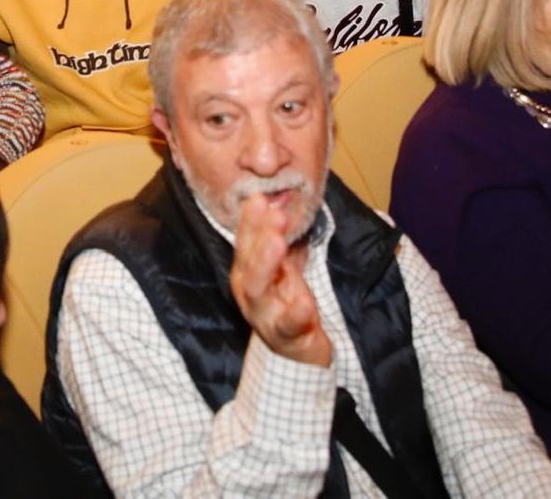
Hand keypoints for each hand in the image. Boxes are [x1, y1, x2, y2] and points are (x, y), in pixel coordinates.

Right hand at [228, 193, 330, 365]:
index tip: (260, 197)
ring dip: (267, 263)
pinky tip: (305, 303)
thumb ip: (278, 236)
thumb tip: (279, 198)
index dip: (251, 219)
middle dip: (259, 235)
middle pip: (247, 260)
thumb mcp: (282, 267)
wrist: (294, 353)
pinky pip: (287, 325)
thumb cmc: (286, 303)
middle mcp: (248, 290)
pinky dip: (295, 314)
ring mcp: (263, 314)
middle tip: (276, 215)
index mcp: (247, 270)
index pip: (245, 240)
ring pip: (258, 290)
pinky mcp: (283, 335)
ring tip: (280, 243)